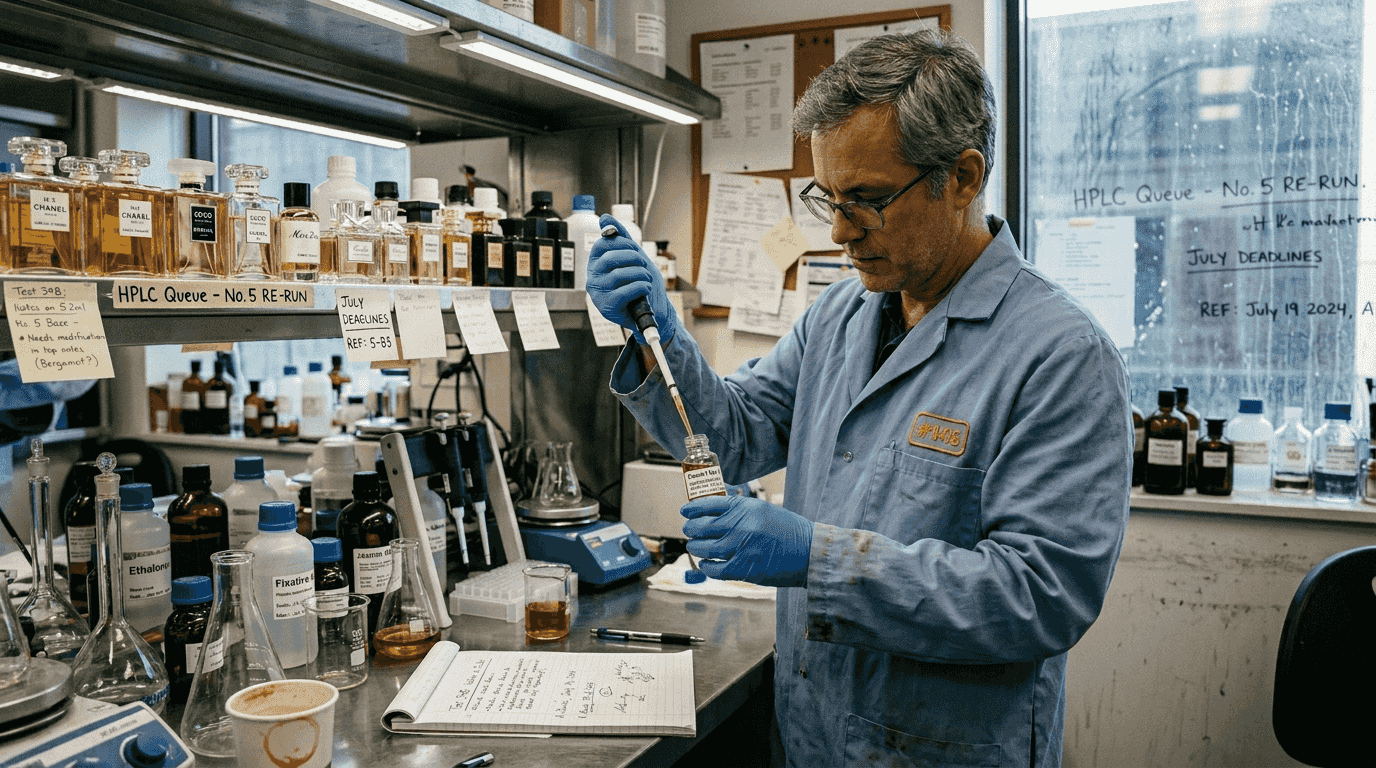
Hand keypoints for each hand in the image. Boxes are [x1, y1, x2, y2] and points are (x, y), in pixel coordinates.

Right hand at [586, 214, 677, 345]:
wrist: (648, 312)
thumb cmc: (638, 284)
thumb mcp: (631, 257)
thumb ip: (619, 238)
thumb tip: (605, 219)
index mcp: (595, 264)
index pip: (602, 244)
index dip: (622, 243)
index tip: (635, 250)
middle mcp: (592, 278)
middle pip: (610, 257)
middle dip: (634, 258)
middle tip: (644, 265)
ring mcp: (598, 294)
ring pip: (619, 274)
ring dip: (641, 273)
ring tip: (646, 278)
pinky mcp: (607, 307)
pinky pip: (625, 290)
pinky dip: (641, 286)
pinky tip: (645, 288)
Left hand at [682, 495, 813, 586]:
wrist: (809, 553)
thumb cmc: (788, 531)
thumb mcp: (764, 510)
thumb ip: (739, 508)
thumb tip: (714, 506)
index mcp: (746, 507)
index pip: (709, 504)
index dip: (693, 508)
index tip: (685, 511)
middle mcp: (741, 525)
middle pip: (701, 526)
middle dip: (691, 529)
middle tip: (689, 530)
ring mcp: (741, 547)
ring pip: (704, 548)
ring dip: (696, 547)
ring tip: (696, 546)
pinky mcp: (743, 569)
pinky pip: (714, 568)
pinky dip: (707, 566)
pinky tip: (707, 563)